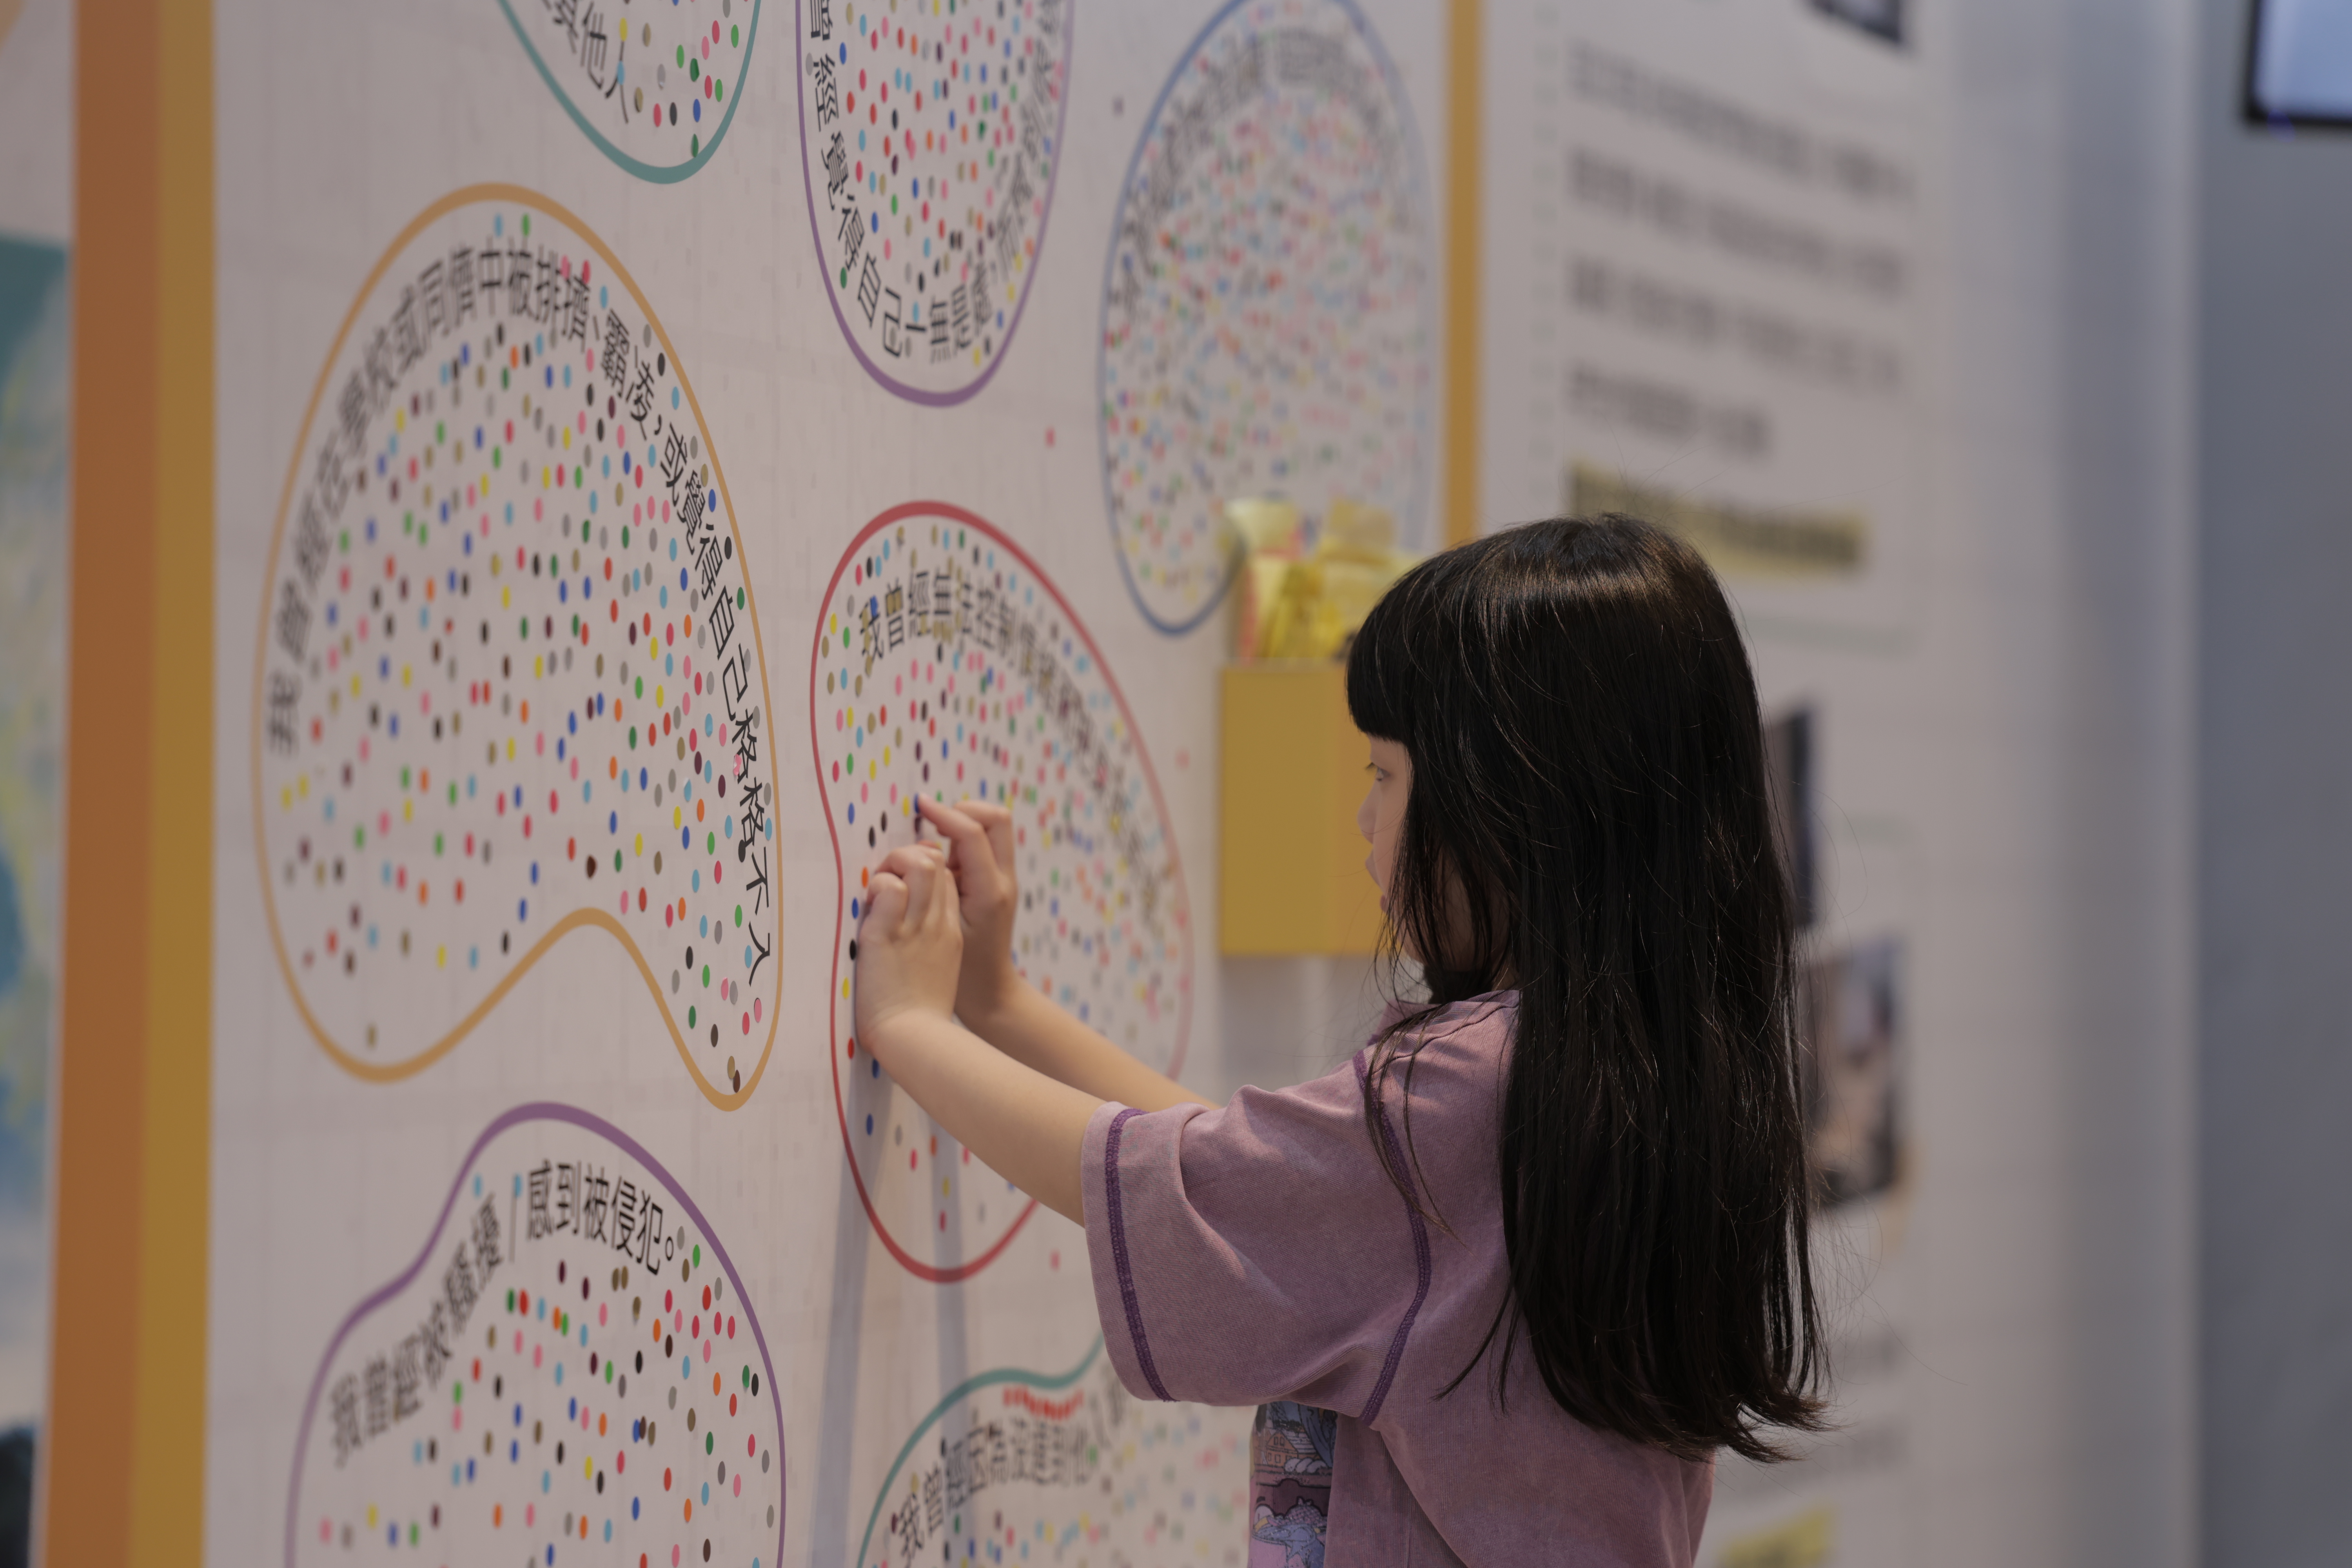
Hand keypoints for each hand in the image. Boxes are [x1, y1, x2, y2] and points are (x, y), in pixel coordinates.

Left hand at [854, 843, 963, 1056]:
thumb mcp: (938, 973)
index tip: (901, 885)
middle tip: (885, 880)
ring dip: (892, 866)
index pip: (947, 879)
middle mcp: (937, 924)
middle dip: (907, 857)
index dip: (924, 870)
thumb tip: (911, 932)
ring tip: (877, 889)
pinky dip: (876, 887)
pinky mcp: (887, 935)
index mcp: (950, 932)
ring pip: (920, 865)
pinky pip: (889, 888)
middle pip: (935, 862)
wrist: (916, 1038)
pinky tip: (868, 909)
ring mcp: (915, 927)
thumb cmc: (920, 1014)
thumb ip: (930, 947)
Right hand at [914, 796, 1022, 1028]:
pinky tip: (939, 857)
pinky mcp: (998, 886)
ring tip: (933, 837)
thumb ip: (936, 888)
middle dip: (964, 809)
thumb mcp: (942, 929)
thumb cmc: (961, 970)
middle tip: (932, 818)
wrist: (990, 994)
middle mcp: (1004, 881)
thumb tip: (926, 849)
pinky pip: (985, 848)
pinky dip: (964, 840)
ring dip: (964, 824)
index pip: (973, 833)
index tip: (920, 806)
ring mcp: (1005, 882)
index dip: (944, 814)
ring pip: (993, 831)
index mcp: (989, 890)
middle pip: (996, 820)